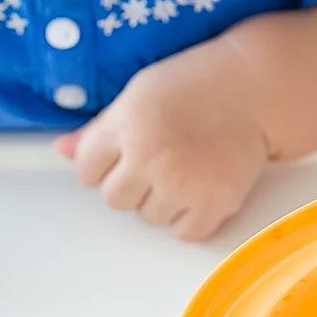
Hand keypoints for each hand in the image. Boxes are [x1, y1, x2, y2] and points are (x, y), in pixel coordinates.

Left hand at [53, 52, 268, 241]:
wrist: (256, 87)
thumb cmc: (194, 83)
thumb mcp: (139, 93)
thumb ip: (99, 128)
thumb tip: (60, 150)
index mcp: (127, 125)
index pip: (86, 170)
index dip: (103, 163)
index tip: (123, 153)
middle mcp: (151, 157)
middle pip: (114, 200)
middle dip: (131, 184)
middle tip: (157, 160)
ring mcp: (184, 183)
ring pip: (148, 218)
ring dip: (161, 200)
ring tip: (183, 169)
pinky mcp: (216, 202)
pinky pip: (185, 232)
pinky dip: (191, 217)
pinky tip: (200, 187)